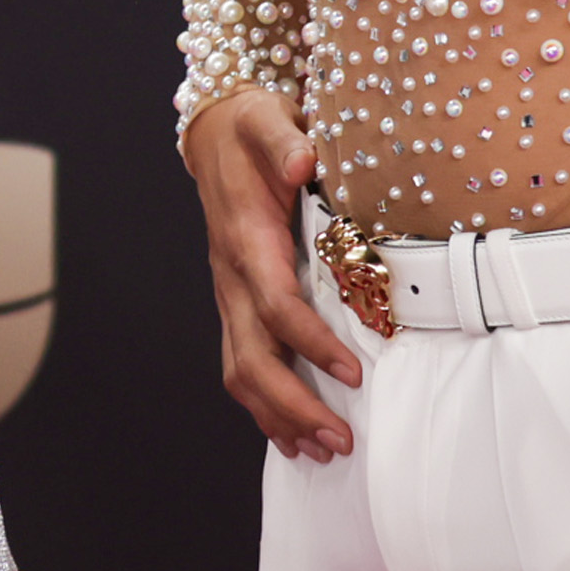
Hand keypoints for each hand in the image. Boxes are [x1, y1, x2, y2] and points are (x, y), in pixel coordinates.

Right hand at [183, 86, 365, 464]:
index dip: (311, 342)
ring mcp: (230, 298)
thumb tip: (303, 162)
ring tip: (326, 450)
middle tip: (341, 439)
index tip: (353, 371)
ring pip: (241, 372)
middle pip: (251, 359)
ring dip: (280, 417)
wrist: (216, 136)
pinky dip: (267, 407)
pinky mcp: (236, 306)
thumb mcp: (268, 120)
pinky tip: (296, 436)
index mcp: (245, 241)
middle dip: (293, 405)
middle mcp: (231, 279)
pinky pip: (243, 366)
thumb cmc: (250, 131)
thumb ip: (284, 141)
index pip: (275, 305)